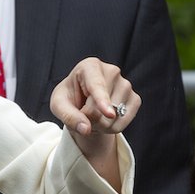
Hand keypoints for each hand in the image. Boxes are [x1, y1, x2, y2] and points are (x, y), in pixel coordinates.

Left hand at [50, 57, 140, 191]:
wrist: (84, 111)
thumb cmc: (68, 103)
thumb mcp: (59, 107)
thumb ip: (69, 116)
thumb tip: (85, 127)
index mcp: (88, 66)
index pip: (96, 82)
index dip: (99, 99)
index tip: (104, 113)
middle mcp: (110, 70)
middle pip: (105, 102)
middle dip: (92, 117)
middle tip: (84, 116)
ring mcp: (125, 84)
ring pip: (116, 113)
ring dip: (102, 124)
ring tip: (93, 117)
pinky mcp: (135, 98)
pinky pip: (127, 119)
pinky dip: (115, 127)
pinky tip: (106, 121)